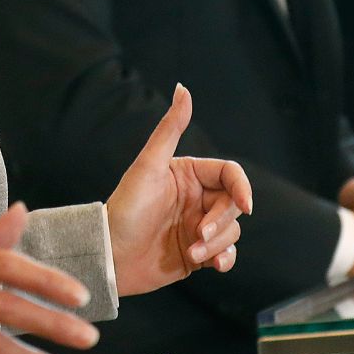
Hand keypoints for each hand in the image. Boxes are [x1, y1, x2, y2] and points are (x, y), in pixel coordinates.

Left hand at [106, 84, 253, 295]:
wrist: (109, 256)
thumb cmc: (125, 208)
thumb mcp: (148, 165)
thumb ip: (170, 128)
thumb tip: (183, 88)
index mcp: (190, 174)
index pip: (230, 174)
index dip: (242, 187)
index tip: (244, 204)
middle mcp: (197, 199)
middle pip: (234, 204)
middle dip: (222, 221)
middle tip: (199, 234)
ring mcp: (199, 227)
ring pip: (232, 231)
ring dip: (218, 244)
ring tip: (193, 252)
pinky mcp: (198, 254)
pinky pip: (225, 255)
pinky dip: (225, 259)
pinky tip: (213, 265)